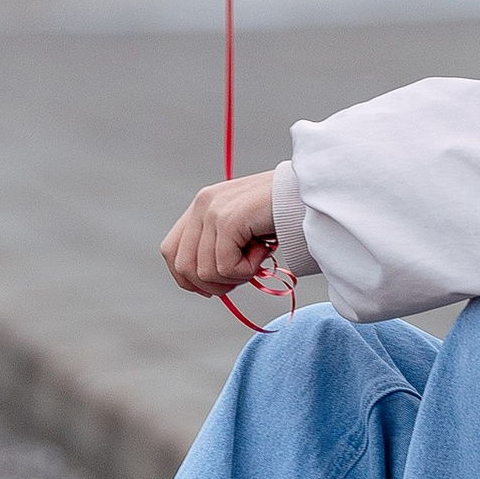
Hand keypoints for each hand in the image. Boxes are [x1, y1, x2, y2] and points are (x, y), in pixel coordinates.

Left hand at [161, 170, 279, 297]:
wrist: (308, 191)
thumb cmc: (282, 211)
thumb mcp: (243, 230)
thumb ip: (220, 246)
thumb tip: (206, 285)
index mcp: (202, 205)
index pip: (171, 251)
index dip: (187, 278)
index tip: (212, 288)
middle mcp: (202, 204)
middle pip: (184, 267)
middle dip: (213, 284)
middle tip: (243, 274)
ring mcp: (213, 211)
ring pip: (204, 273)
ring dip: (235, 276)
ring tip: (257, 257)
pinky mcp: (228, 220)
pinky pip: (225, 268)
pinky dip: (247, 271)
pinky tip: (264, 251)